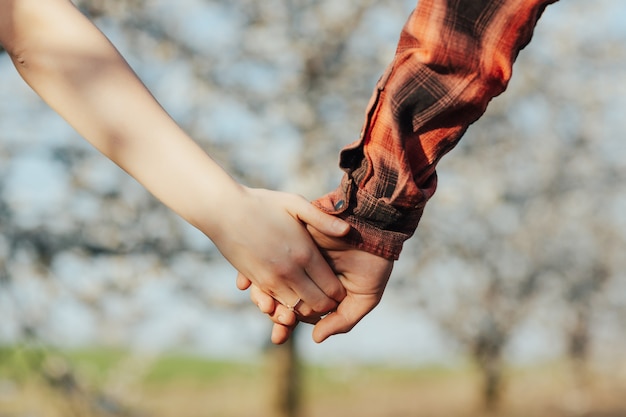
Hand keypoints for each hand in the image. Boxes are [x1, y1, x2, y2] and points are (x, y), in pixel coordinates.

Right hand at [214, 187, 349, 316]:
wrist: (223, 211)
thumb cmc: (262, 203)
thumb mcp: (295, 204)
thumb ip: (323, 219)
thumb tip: (347, 230)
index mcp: (305, 253)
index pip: (331, 288)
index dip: (339, 294)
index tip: (340, 290)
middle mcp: (290, 271)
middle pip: (317, 304)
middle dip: (326, 306)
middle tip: (329, 300)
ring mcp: (272, 280)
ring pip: (297, 309)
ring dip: (306, 310)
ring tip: (310, 300)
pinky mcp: (257, 283)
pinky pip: (278, 305)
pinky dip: (287, 307)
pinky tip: (291, 297)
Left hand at [237, 224, 393, 343]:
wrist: (375, 228)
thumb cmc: (374, 264)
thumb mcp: (363, 297)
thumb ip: (342, 320)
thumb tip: (315, 338)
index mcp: (318, 292)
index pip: (296, 311)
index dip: (285, 324)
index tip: (279, 334)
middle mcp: (304, 276)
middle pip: (279, 298)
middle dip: (271, 312)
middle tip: (267, 320)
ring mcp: (294, 258)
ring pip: (269, 280)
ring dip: (261, 295)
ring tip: (263, 306)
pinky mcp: (289, 240)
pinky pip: (266, 257)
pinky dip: (254, 272)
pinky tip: (248, 284)